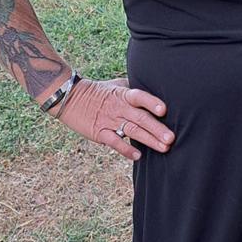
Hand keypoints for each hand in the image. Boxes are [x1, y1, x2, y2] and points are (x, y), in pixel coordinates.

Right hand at [54, 76, 172, 161]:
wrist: (70, 98)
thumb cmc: (99, 91)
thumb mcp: (117, 85)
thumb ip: (134, 90)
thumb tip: (157, 92)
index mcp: (123, 94)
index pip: (139, 96)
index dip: (151, 102)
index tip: (163, 110)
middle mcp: (118, 107)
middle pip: (140, 118)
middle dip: (156, 128)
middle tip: (171, 138)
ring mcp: (109, 120)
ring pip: (132, 131)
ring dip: (148, 140)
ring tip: (164, 148)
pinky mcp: (99, 132)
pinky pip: (114, 142)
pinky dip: (126, 149)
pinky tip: (138, 156)